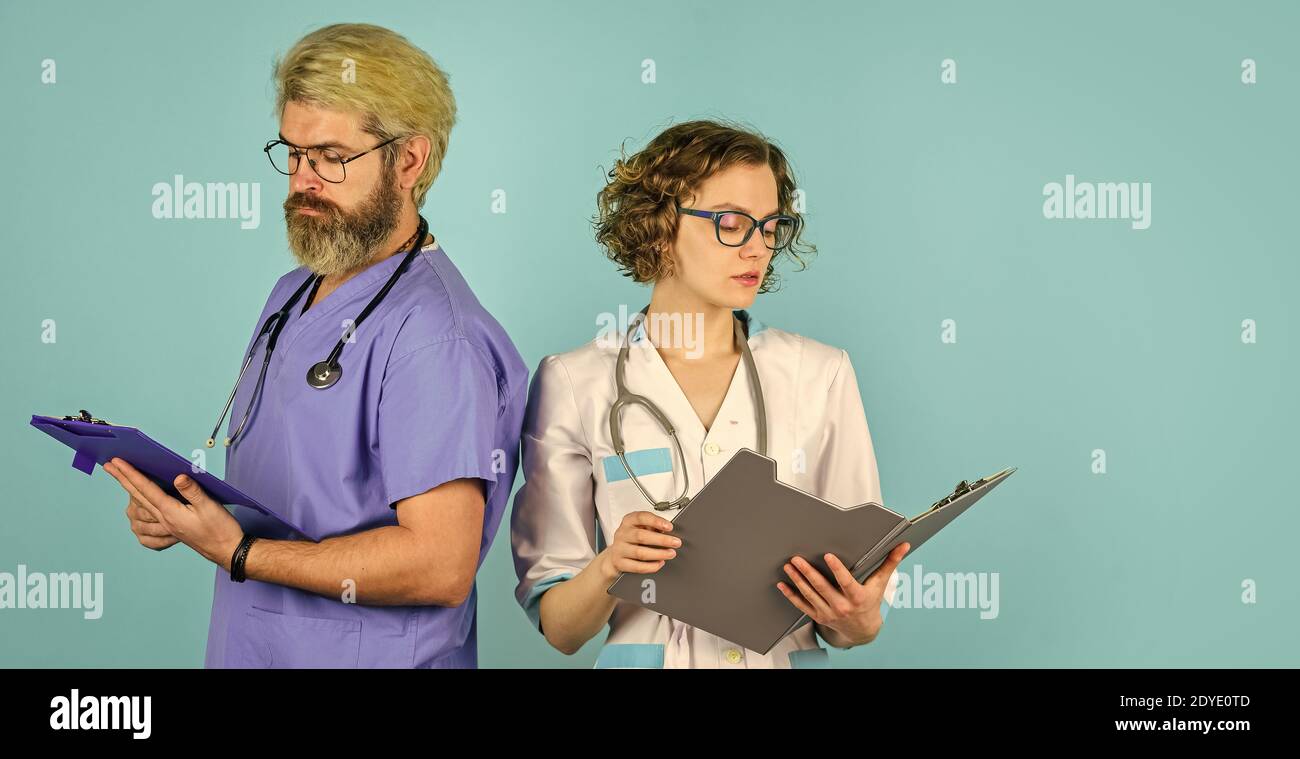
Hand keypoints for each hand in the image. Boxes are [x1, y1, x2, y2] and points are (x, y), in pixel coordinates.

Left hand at [102, 458, 245, 570]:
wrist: (227, 550)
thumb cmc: (220, 530)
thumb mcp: (210, 507)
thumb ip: (192, 491)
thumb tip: (177, 477)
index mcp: (171, 513)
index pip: (146, 489)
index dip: (131, 474)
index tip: (118, 463)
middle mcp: (165, 519)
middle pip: (138, 496)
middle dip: (123, 479)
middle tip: (109, 466)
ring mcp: (167, 525)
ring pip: (142, 505)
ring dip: (129, 490)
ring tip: (121, 479)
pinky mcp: (172, 527)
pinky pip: (150, 515)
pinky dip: (140, 505)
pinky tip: (138, 503)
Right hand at [596, 511, 680, 582]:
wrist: (615, 555)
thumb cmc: (632, 539)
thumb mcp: (640, 528)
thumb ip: (653, 527)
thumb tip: (668, 531)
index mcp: (628, 521)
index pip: (641, 517)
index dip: (656, 521)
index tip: (669, 526)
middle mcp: (622, 534)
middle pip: (641, 536)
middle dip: (662, 540)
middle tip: (675, 542)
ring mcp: (619, 549)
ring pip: (640, 553)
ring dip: (658, 554)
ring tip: (671, 553)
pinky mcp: (620, 563)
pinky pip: (637, 567)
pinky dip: (651, 566)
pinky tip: (660, 563)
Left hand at [777, 542, 909, 646]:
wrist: (862, 630)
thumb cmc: (871, 602)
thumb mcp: (880, 584)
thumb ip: (890, 563)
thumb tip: (903, 545)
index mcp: (857, 597)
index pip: (846, 582)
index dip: (837, 569)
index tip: (828, 556)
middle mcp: (841, 607)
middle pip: (822, 588)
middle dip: (808, 572)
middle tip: (797, 559)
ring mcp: (828, 613)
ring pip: (810, 595)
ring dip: (797, 580)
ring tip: (789, 566)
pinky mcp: (819, 616)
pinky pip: (802, 606)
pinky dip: (791, 595)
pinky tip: (782, 585)